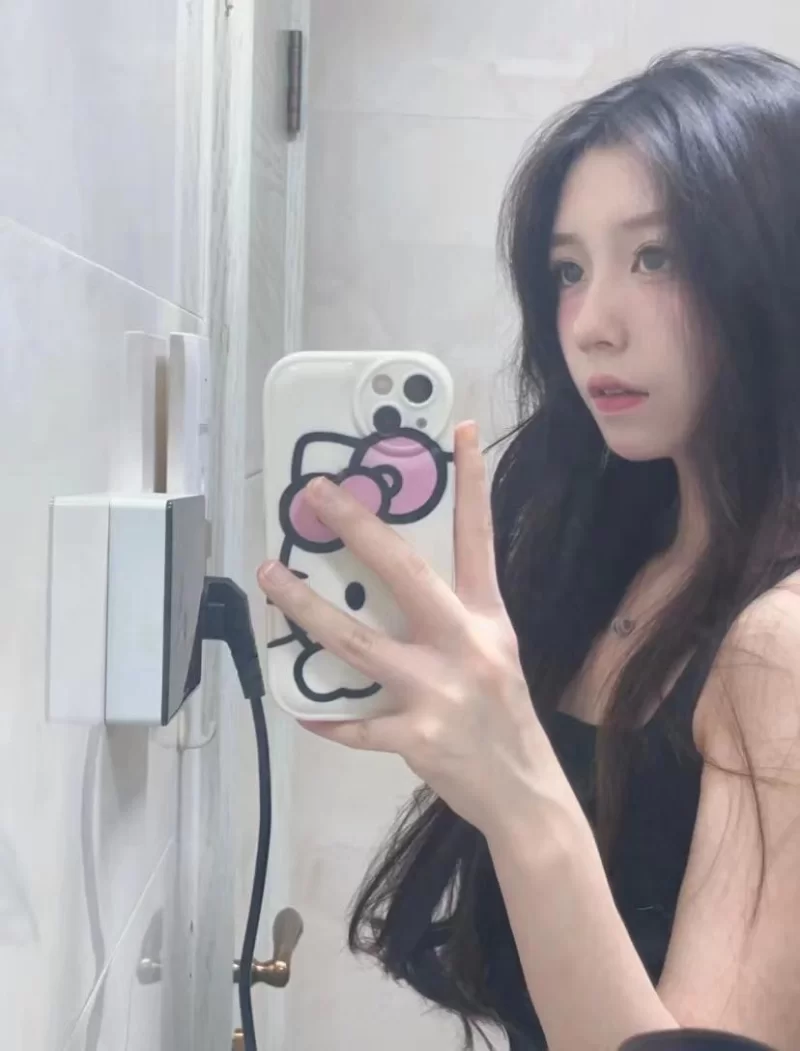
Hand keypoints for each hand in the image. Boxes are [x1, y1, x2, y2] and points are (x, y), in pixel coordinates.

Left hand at [257, 422, 561, 836]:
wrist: (525, 792)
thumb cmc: (504, 716)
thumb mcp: (493, 652)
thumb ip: (451, 618)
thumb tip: (388, 586)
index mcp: (487, 618)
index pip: (479, 537)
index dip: (474, 481)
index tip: (463, 430)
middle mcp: (465, 643)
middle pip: (405, 572)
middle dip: (357, 527)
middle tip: (316, 493)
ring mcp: (441, 690)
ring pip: (359, 641)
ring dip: (307, 608)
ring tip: (270, 577)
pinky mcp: (419, 735)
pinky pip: (358, 723)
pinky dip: (328, 716)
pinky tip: (301, 707)